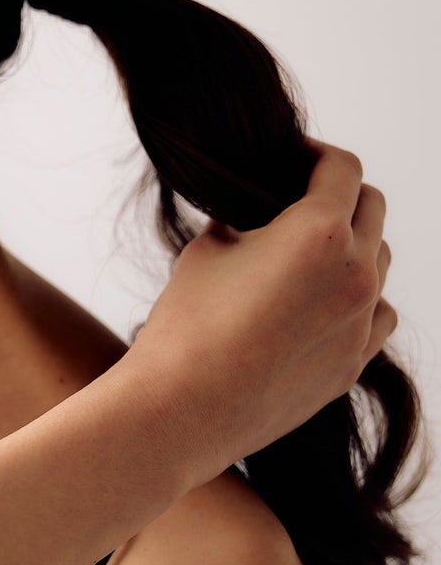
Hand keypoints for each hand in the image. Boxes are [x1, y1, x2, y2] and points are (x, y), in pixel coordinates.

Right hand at [128, 141, 394, 474]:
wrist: (184, 409)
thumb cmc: (188, 326)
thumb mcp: (209, 248)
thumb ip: (246, 220)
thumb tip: (256, 215)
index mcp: (319, 232)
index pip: (343, 169)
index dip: (317, 154)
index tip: (296, 159)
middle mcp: (355, 273)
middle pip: (372, 209)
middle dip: (340, 196)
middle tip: (302, 200)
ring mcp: (362, 322)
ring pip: (380, 262)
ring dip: (354, 247)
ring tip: (308, 258)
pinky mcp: (355, 363)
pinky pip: (378, 315)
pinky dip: (359, 299)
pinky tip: (320, 305)